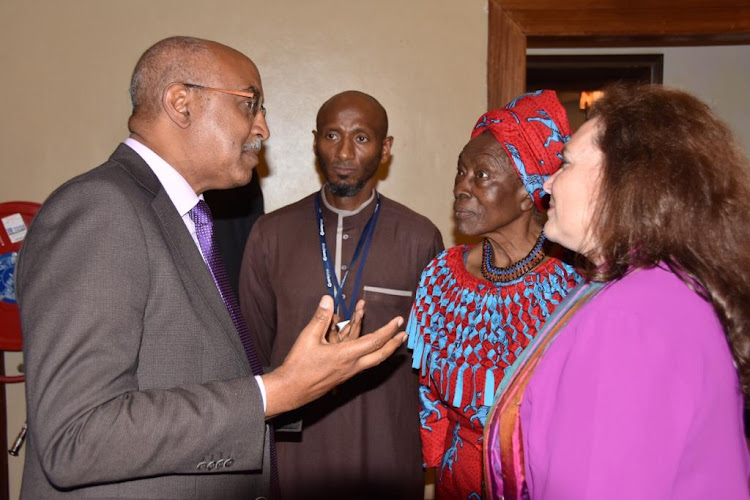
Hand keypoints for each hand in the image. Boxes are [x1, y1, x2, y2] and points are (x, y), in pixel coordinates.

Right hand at [261, 296, 405, 417]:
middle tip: (404, 335)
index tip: (398, 321)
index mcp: (346, 355)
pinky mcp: (344, 377)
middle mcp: (352, 365)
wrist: (291, 390)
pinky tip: (371, 353)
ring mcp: (349, 373)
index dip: (388, 330)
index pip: (374, 340)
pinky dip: (373, 356)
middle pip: (380, 355)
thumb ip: (320, 318)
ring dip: (385, 350)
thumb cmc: (299, 364)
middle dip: (394, 344)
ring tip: (393, 342)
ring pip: (374, 362)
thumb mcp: (308, 337)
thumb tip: (328, 299)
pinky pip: (364, 365)